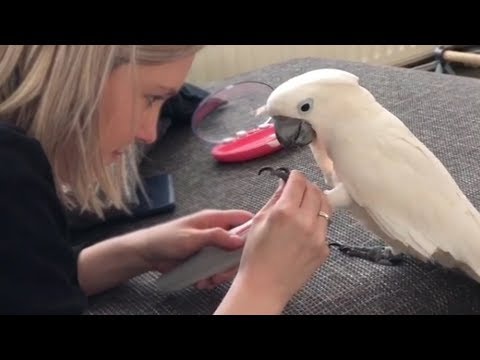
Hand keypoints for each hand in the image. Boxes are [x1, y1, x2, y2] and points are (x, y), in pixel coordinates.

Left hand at [137, 209, 252, 288]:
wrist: (148, 253)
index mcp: (215, 219)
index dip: (253, 229)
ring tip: (210, 279)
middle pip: (239, 244)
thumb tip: (239, 240)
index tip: (255, 245)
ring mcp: (212, 246)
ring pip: (228, 260)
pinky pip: (217, 269)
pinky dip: (212, 277)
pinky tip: (202, 281)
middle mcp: (217, 232)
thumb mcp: (192, 237)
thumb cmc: (166, 238)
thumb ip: (216, 236)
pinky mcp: (206, 259)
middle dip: (233, 260)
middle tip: (223, 272)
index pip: (243, 218)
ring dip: (221, 272)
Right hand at [217, 170, 330, 313]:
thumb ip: (274, 200)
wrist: (264, 286)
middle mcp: (304, 222)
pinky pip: (325, 228)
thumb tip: (283, 184)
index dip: (295, 176)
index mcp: (284, 213)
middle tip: (300, 188)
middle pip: (315, 191)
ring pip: (326, 207)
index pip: (298, 182)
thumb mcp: (258, 222)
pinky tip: (305, 229)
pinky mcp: (324, 250)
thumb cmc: (255, 256)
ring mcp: (318, 237)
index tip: (293, 176)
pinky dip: (317, 223)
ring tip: (307, 204)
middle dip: (307, 186)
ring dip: (316, 202)